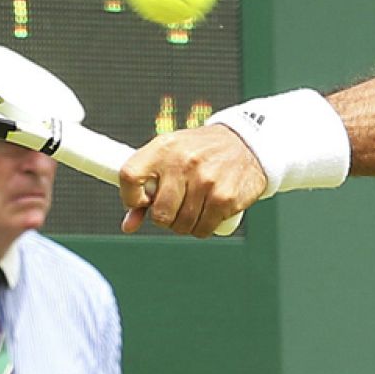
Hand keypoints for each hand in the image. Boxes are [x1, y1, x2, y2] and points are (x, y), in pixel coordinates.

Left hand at [118, 124, 269, 237]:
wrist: (246, 144)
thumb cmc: (200, 152)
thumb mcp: (170, 157)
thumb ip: (147, 187)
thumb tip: (128, 226)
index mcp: (163, 147)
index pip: (129, 176)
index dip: (130, 197)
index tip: (142, 202)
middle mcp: (184, 162)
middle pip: (159, 213)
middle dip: (165, 218)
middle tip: (175, 207)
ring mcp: (206, 180)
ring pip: (181, 225)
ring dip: (185, 225)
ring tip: (193, 208)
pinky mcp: (224, 197)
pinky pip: (203, 229)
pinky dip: (203, 228)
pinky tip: (208, 214)